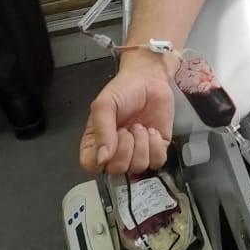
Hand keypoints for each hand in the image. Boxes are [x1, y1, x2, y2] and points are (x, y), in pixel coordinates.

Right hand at [79, 52, 175, 175]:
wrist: (149, 80)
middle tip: (127, 128)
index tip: (111, 138)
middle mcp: (115, 152)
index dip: (101, 159)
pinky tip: (152, 130)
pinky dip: (156, 145)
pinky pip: (157, 161)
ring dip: (141, 143)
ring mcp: (137, 152)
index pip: (92, 167)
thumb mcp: (104, 105)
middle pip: (117, 169)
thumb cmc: (123, 90)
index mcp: (95, 143)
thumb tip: (102, 159)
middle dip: (126, 146)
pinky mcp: (156, 149)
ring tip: (139, 126)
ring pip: (138, 167)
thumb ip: (101, 130)